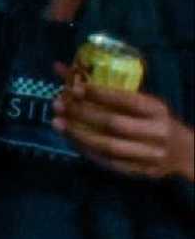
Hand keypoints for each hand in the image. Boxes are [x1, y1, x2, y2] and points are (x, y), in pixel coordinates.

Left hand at [52, 65, 194, 181]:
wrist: (184, 152)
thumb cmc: (153, 119)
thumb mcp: (140, 101)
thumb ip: (103, 87)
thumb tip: (59, 68)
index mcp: (156, 110)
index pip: (126, 100)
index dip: (98, 94)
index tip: (74, 87)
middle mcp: (156, 132)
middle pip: (114, 124)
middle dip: (82, 114)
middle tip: (57, 104)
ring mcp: (150, 155)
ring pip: (109, 146)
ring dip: (79, 134)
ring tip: (57, 123)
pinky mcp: (141, 171)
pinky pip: (108, 162)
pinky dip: (86, 150)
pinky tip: (71, 139)